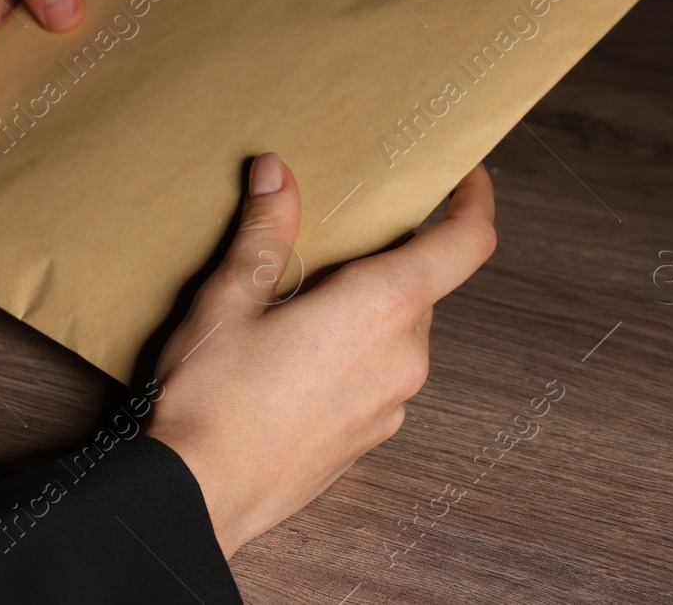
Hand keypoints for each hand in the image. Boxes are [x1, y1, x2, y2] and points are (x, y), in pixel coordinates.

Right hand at [145, 153, 496, 559]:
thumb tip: (278, 173)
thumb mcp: (230, 297)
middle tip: (329, 242)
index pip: (468, 241)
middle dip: (384, 257)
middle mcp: (405, 354)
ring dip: (365, 308)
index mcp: (384, 306)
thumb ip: (266, 230)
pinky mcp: (372, 435)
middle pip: (422, 282)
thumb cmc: (213, 398)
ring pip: (399, 329)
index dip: (476, 199)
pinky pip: (381, 373)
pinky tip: (294, 358)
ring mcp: (394, 402)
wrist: (196, 499)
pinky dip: (355, 351)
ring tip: (297, 305)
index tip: (465, 175)